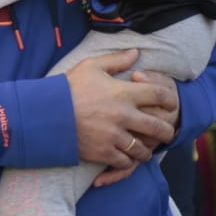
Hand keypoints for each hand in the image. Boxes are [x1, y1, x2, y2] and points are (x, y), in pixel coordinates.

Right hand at [68, 50, 178, 171]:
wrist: (44, 113)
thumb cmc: (68, 87)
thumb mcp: (91, 67)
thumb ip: (117, 60)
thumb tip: (136, 53)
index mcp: (123, 93)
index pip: (160, 95)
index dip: (170, 100)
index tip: (170, 105)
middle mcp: (123, 115)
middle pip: (158, 127)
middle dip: (167, 132)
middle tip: (167, 133)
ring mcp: (114, 136)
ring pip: (143, 149)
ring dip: (147, 149)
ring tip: (147, 148)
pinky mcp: (103, 152)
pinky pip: (126, 162)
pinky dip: (129, 161)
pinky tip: (128, 157)